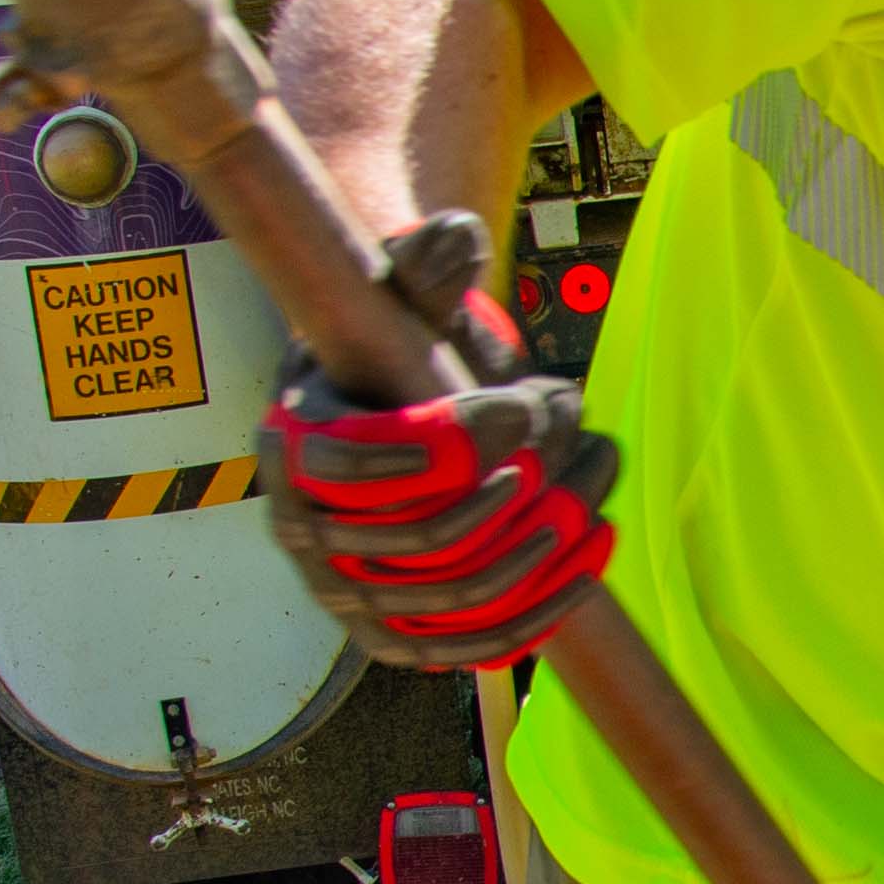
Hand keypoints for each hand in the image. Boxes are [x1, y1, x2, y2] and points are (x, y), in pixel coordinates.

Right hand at [258, 214, 618, 667]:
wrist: (393, 417)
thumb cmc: (394, 352)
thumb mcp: (398, 299)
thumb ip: (424, 264)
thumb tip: (453, 239)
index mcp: (291, 444)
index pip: (341, 464)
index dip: (429, 447)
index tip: (515, 410)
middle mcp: (304, 528)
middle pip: (414, 536)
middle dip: (511, 492)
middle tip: (568, 442)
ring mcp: (347, 593)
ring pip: (450, 595)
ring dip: (536, 552)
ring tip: (589, 498)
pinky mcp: (395, 637)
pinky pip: (466, 644)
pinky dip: (536, 613)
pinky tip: (592, 564)